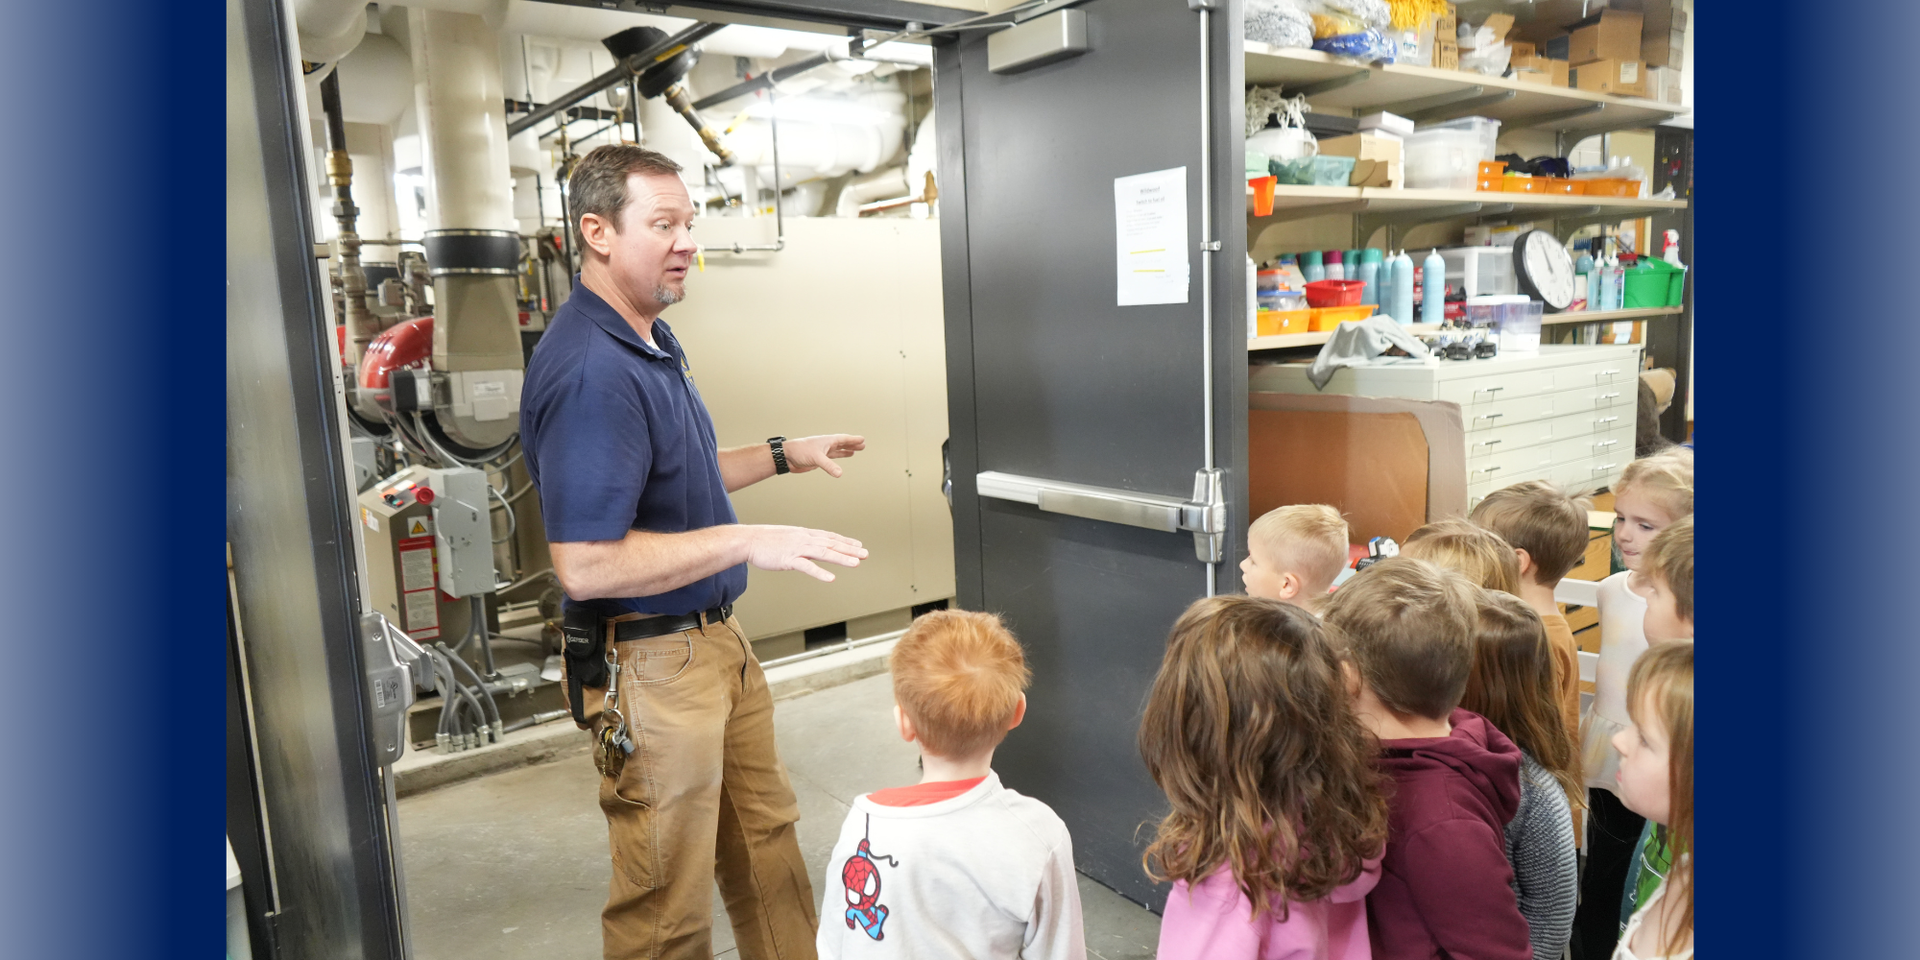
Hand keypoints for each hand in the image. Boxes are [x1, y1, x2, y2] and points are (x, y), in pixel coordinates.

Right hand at [744, 525, 867, 581]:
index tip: (858, 545)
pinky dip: (820, 573)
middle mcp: (804, 539)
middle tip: (865, 554)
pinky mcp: (789, 559)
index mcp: (804, 534)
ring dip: (841, 558)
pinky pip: (807, 567)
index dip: (845, 541)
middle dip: (849, 549)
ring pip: (824, 553)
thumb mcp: (787, 537)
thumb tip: (807, 545)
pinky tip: (831, 578)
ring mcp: (797, 549)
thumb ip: (799, 541)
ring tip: (856, 564)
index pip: (829, 537)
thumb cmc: (765, 540)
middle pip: (831, 544)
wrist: (748, 540)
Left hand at [782, 434, 864, 477]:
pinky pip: (831, 458)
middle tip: (862, 444)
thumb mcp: (816, 458)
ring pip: (837, 450)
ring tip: (854, 451)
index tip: (862, 439)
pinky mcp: (818, 460)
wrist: (786, 457)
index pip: (843, 439)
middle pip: (842, 443)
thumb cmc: (799, 451)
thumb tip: (840, 474)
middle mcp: (825, 445)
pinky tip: (839, 459)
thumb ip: (829, 466)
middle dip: (852, 444)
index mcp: (827, 441)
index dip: (853, 440)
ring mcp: (822, 452)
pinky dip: (837, 458)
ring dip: (846, 450)